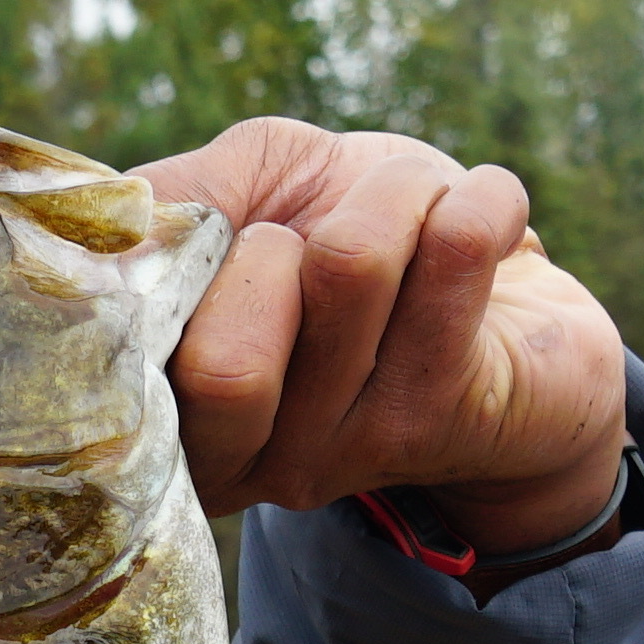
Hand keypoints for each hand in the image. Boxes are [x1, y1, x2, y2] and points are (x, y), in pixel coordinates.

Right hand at [136, 119, 630, 543]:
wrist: (520, 308)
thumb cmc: (364, 231)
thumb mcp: (258, 186)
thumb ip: (184, 193)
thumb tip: (125, 213)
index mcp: (169, 411)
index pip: (123, 361)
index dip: (163, 262)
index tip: (234, 226)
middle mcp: (240, 458)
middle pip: (223, 362)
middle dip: (283, 238)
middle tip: (329, 237)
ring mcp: (343, 453)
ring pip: (349, 264)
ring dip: (395, 190)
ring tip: (417, 206)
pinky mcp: (446, 420)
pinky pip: (454, 249)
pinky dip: (480, 195)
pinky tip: (486, 219)